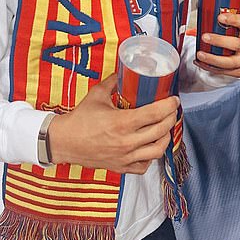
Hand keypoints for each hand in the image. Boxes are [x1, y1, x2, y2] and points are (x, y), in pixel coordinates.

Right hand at [47, 74, 178, 173]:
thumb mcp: (97, 95)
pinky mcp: (121, 166)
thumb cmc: (80, 119)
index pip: (154, 114)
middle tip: (172, 111)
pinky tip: (150, 146)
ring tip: (165, 128)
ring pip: (157, 150)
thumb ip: (113, 82)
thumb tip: (125, 73)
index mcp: (122, 122)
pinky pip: (144, 165)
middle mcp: (127, 142)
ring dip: (165, 138)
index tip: (174, 100)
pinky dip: (151, 156)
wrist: (65, 141)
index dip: (169, 105)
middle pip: (161, 131)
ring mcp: (125, 157)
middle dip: (171, 119)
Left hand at [195, 11, 239, 77]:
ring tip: (200, 54)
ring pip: (231, 62)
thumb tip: (203, 5)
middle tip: (205, 37)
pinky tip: (201, 62)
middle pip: (237, 44)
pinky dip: (211, 67)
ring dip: (213, 59)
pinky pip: (226, 71)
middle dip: (219, 41)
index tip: (220, 17)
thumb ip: (225, 16)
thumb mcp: (237, 25)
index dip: (233, 19)